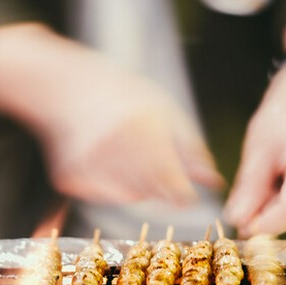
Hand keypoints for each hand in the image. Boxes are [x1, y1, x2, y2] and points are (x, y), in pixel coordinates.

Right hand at [38, 42, 223, 204]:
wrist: (70, 88)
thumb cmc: (126, 96)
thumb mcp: (167, 112)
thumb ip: (192, 150)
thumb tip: (216, 182)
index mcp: (142, 131)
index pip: (173, 188)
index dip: (183, 195)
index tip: (186, 194)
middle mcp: (113, 151)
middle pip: (154, 194)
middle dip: (162, 185)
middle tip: (152, 157)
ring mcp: (87, 166)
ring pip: (131, 196)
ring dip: (139, 183)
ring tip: (127, 150)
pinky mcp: (70, 178)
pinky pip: (104, 195)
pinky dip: (111, 184)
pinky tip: (107, 157)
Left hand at [223, 62, 285, 235]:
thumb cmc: (284, 110)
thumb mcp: (258, 148)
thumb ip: (249, 188)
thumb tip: (237, 221)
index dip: (264, 225)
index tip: (240, 226)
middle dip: (267, 213)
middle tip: (243, 202)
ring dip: (277, 204)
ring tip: (264, 177)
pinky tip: (278, 176)